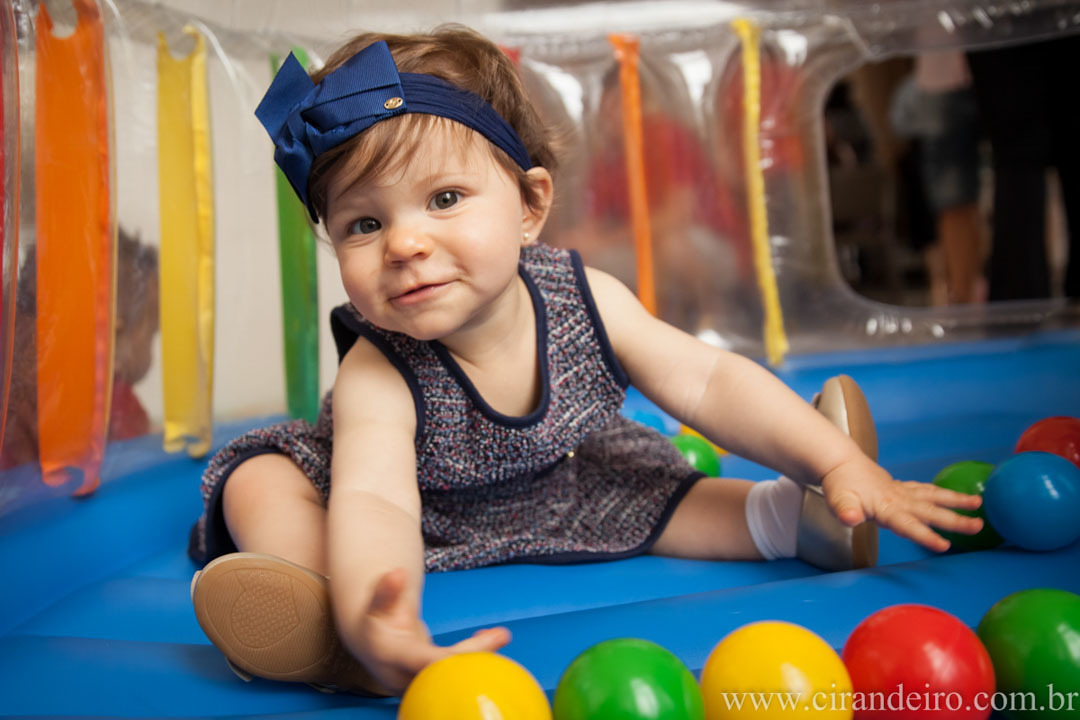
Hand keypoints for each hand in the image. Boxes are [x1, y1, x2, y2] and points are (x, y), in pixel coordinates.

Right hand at [356, 568, 510, 693]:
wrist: (374, 647)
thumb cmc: (378, 621)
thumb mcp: (377, 604)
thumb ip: (386, 591)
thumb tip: (397, 574)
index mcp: (394, 659)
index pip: (423, 662)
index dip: (445, 659)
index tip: (466, 652)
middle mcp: (409, 677)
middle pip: (446, 673)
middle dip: (475, 656)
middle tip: (502, 634)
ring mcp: (422, 684)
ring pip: (456, 677)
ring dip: (480, 656)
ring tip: (501, 634)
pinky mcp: (435, 683)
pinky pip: (459, 675)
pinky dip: (475, 657)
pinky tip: (487, 637)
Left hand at [820, 458, 984, 551]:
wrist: (840, 462)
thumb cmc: (839, 485)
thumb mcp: (837, 501)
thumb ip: (845, 510)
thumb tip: (849, 518)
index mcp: (887, 507)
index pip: (908, 525)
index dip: (925, 535)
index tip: (945, 545)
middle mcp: (899, 499)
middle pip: (930, 511)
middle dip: (955, 520)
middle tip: (979, 526)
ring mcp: (902, 491)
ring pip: (933, 496)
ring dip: (956, 500)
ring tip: (979, 503)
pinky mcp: (901, 487)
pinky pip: (926, 489)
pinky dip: (941, 493)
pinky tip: (953, 497)